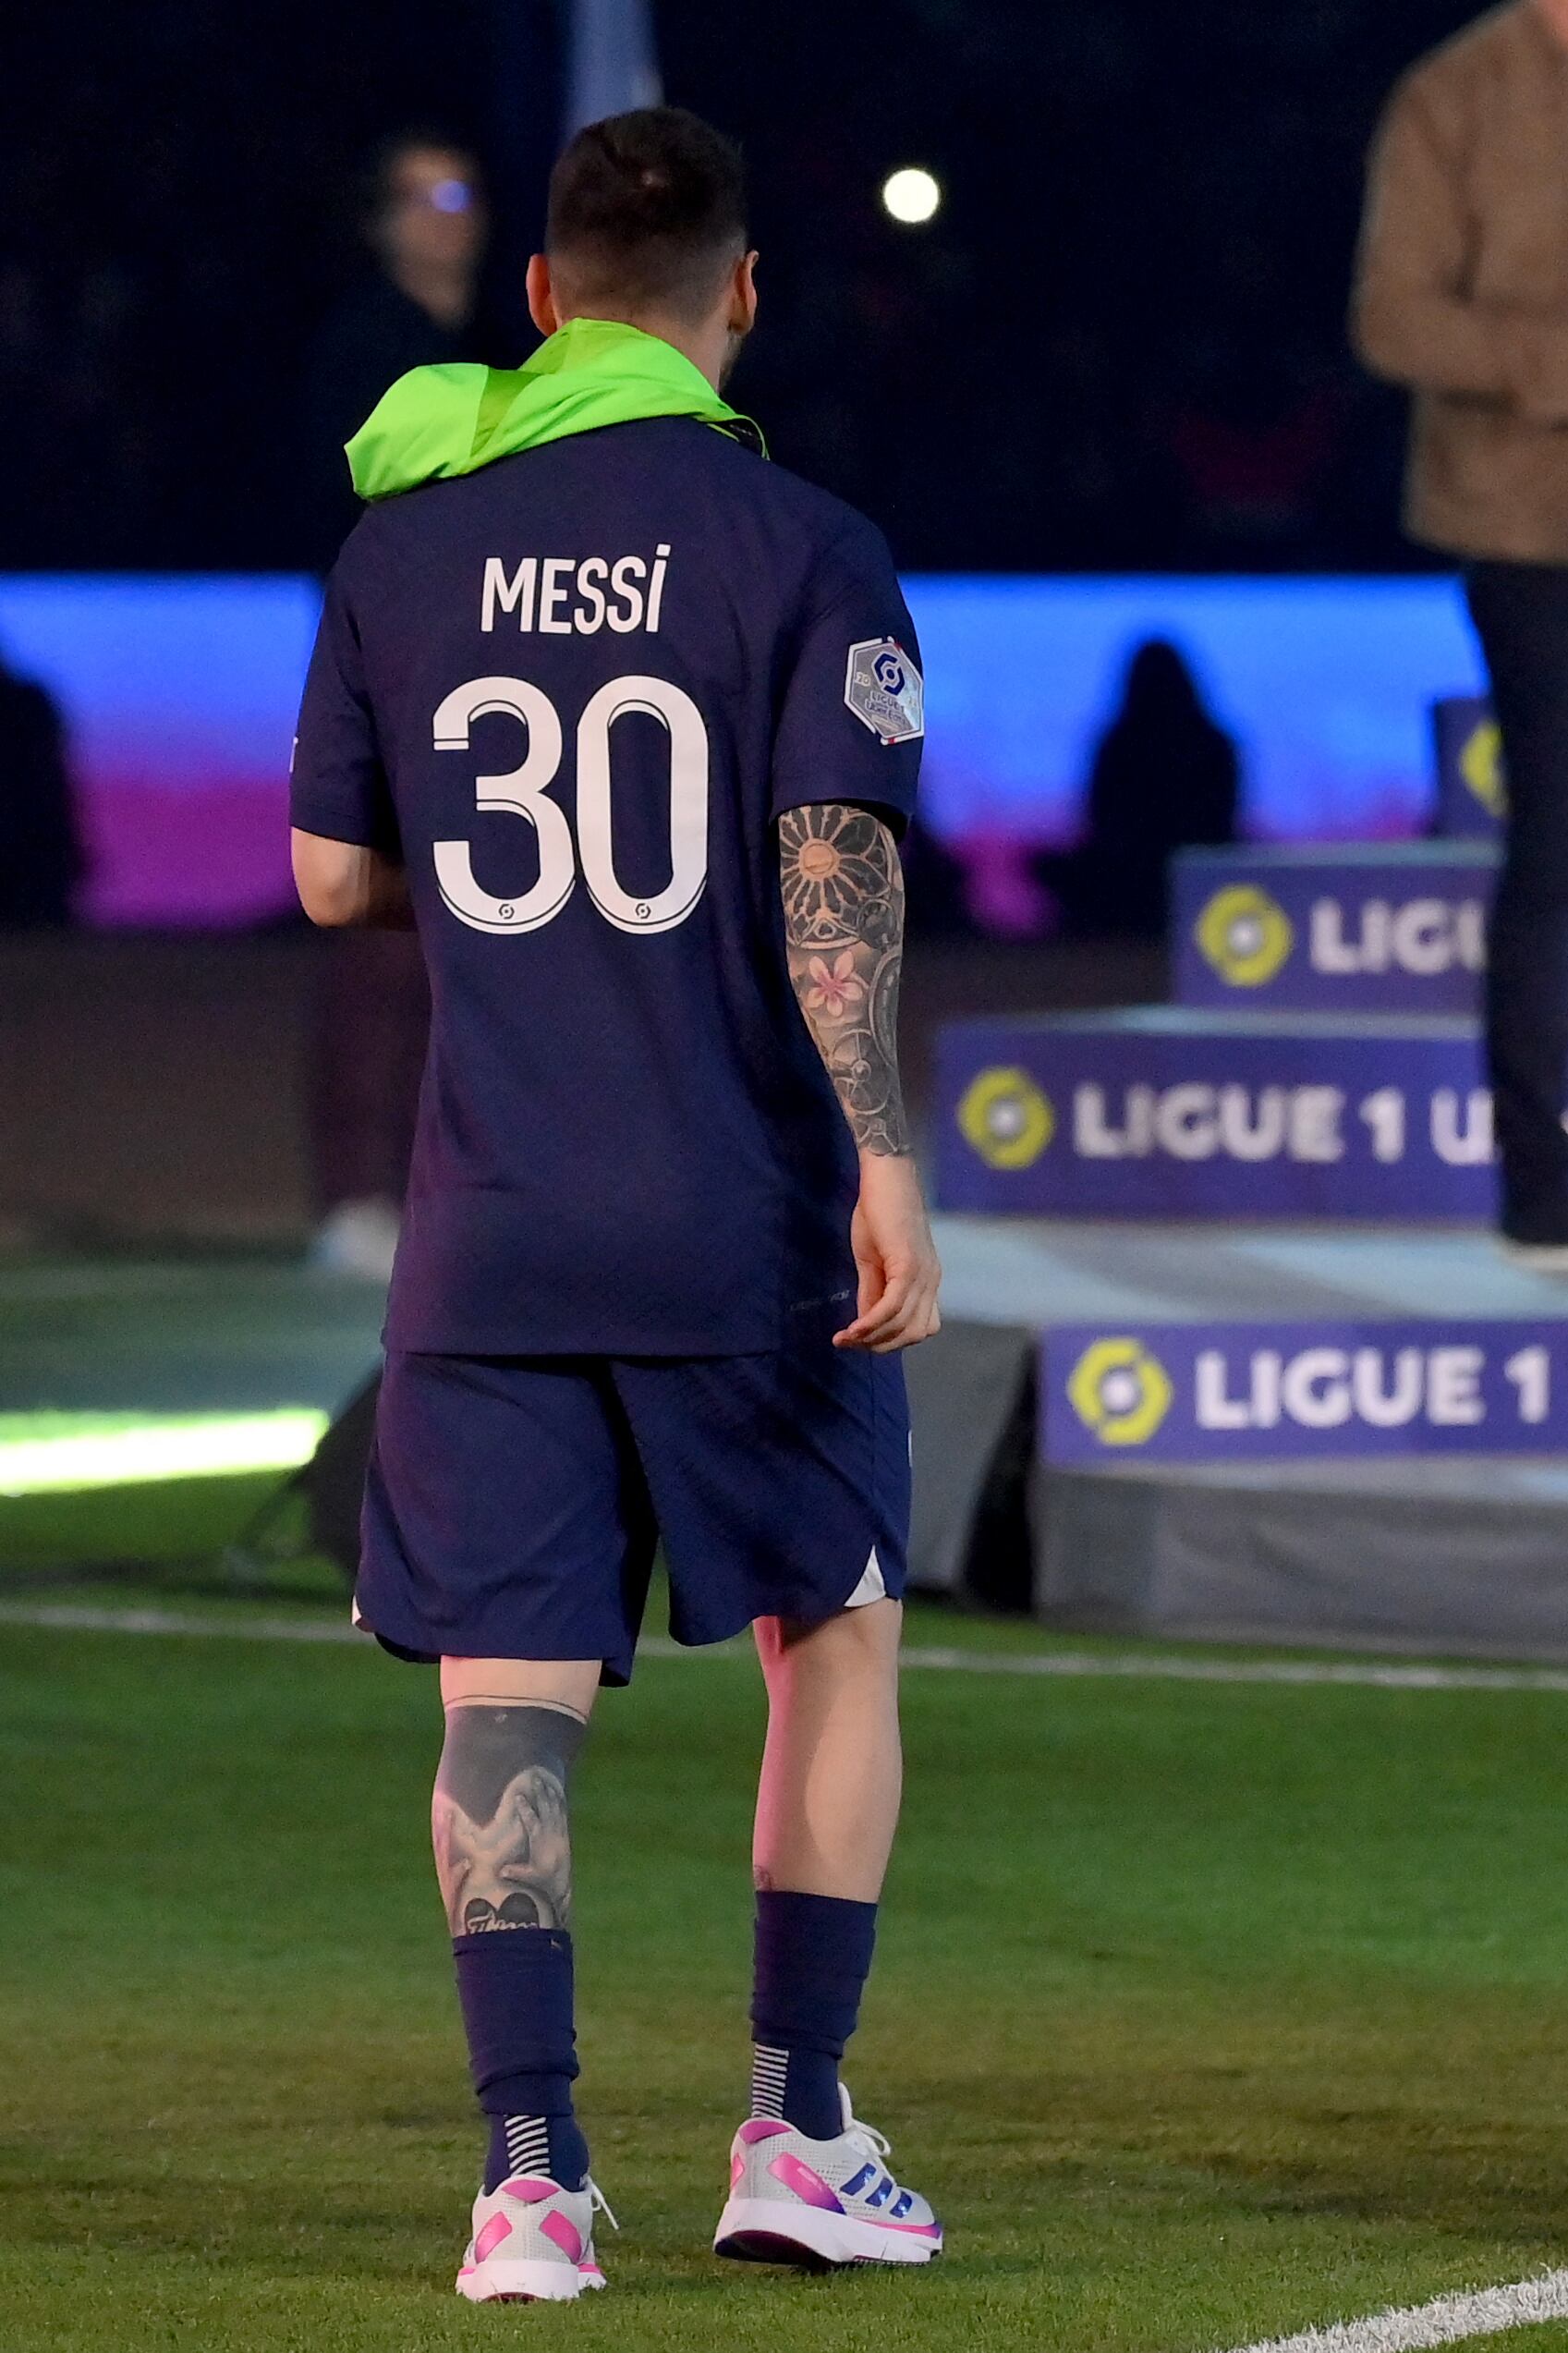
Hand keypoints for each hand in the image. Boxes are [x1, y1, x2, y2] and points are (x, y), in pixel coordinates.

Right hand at [835, 1153, 941, 1351]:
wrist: (885, 1177)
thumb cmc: (879, 1211)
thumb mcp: (872, 1259)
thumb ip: (873, 1291)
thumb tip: (866, 1322)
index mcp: (927, 1280)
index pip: (918, 1327)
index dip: (890, 1340)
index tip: (858, 1341)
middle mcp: (931, 1280)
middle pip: (913, 1333)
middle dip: (880, 1345)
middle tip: (850, 1342)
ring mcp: (924, 1274)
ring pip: (904, 1325)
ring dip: (873, 1338)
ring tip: (846, 1338)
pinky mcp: (909, 1265)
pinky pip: (893, 1307)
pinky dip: (872, 1323)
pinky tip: (852, 1329)